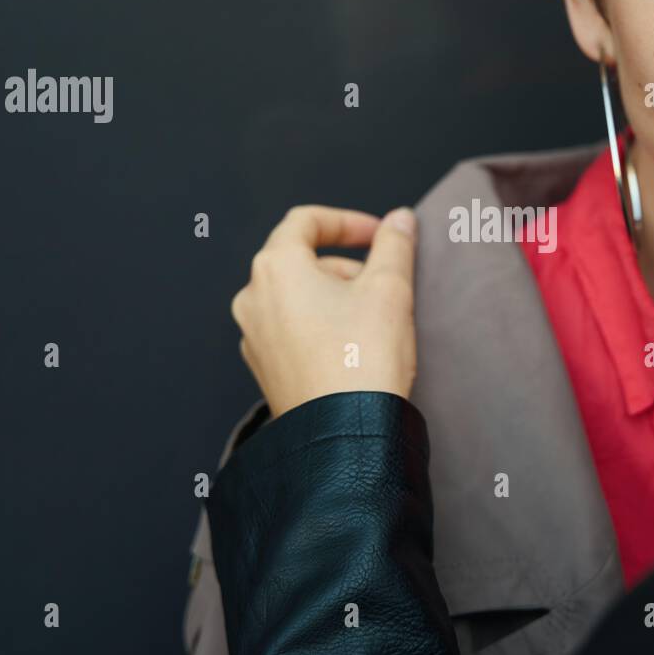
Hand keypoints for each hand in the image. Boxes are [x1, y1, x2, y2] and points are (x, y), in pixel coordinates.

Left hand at [231, 205, 417, 418]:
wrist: (344, 434)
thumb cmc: (362, 360)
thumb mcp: (389, 289)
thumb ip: (394, 245)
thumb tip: (400, 220)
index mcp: (276, 268)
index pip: (306, 221)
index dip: (348, 221)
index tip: (379, 234)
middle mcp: (253, 298)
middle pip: (302, 260)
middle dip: (347, 265)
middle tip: (386, 285)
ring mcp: (255, 336)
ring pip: (298, 297)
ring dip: (335, 297)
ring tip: (373, 320)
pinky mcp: (266, 368)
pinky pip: (293, 330)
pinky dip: (322, 326)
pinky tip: (355, 348)